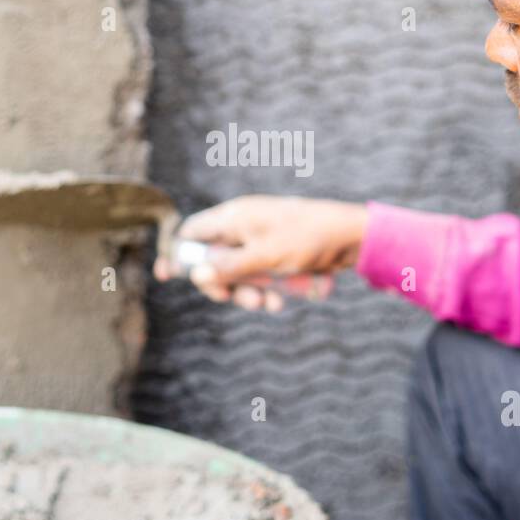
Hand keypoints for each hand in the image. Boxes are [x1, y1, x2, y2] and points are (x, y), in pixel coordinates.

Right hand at [153, 195, 367, 311]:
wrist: (352, 237)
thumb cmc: (308, 237)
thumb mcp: (264, 256)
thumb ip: (228, 266)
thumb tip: (193, 273)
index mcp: (234, 217)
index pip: (192, 232)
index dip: (178, 253)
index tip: (167, 275)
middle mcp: (243, 227)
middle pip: (212, 260)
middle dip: (222, 284)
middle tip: (233, 298)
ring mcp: (260, 242)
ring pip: (238, 274)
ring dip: (248, 292)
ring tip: (268, 303)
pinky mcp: (277, 256)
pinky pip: (261, 278)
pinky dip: (267, 290)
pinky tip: (282, 300)